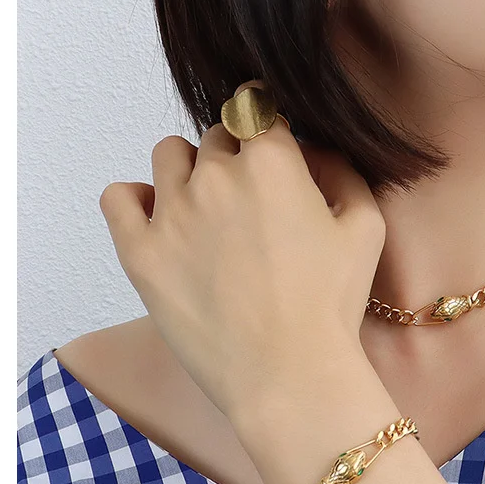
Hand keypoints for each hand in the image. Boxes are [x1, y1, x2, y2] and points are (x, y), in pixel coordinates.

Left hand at [99, 79, 385, 423]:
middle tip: (251, 204)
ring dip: (188, 169)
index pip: (258, 110)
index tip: (271, 150)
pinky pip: (118, 197)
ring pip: (168, 154)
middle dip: (234, 158)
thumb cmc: (331, 305)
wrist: (289, 373)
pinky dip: (134, 199)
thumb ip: (342, 171)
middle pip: (216, 136)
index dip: (268, 129)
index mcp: (271, 161)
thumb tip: (314, 150)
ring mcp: (171, 211)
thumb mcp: (365, 228)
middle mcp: (215, 174)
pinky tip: (157, 219)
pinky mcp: (140, 252)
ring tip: (206, 210)